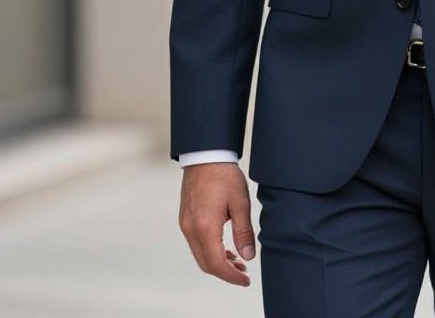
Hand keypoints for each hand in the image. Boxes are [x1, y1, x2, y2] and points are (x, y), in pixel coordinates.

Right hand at [178, 162, 256, 285]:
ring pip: (200, 254)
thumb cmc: (224, 175)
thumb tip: (249, 256)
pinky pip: (196, 243)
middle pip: (206, 263)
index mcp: (205, 227)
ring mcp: (186, 224)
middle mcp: (191, 229)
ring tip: (238, 262)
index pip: (216, 264)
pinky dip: (210, 251)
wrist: (205, 155)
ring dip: (217, 262)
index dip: (231, 276)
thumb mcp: (240, 203)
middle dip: (225, 272)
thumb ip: (244, 232)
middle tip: (244, 274)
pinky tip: (224, 248)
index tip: (246, 280)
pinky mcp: (186, 218)